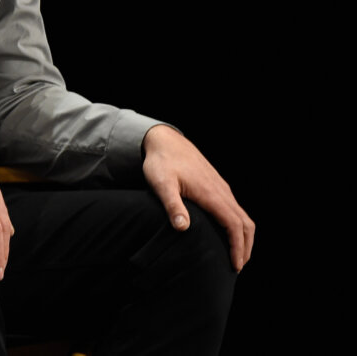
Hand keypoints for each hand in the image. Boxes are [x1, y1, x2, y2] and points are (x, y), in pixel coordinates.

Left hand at [142, 124, 254, 271]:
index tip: (235, 265)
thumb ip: (172, 205)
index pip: (233, 225)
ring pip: (242, 215)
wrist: (165, 140)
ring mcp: (221, 188)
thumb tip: (183, 228)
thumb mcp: (161, 184)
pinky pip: (234, 208)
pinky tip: (227, 232)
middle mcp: (221, 191)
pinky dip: (237, 225)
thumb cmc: (161, 162)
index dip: (237, 247)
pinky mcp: (217, 185)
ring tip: (237, 254)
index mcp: (211, 194)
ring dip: (243, 236)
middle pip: (245, 223)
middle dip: (245, 246)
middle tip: (238, 267)